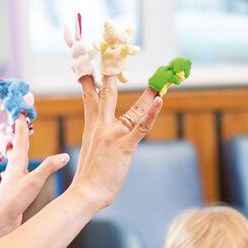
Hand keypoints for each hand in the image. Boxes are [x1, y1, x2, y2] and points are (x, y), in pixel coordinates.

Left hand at [0, 116, 70, 238]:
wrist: (0, 221)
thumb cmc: (14, 201)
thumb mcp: (35, 182)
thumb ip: (49, 167)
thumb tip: (64, 156)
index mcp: (17, 164)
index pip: (21, 141)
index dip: (22, 127)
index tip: (21, 113)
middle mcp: (13, 170)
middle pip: (17, 148)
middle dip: (20, 135)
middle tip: (21, 123)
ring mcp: (13, 180)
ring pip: (17, 160)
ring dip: (20, 150)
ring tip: (21, 144)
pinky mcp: (15, 190)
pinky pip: (20, 173)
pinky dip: (22, 166)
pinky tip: (20, 173)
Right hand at [67, 74, 163, 208]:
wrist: (86, 192)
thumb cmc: (89, 178)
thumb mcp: (92, 152)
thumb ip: (99, 141)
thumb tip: (104, 142)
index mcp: (92, 126)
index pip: (91, 97)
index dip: (91, 80)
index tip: (90, 65)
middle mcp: (102, 125)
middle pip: (108, 94)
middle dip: (113, 74)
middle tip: (116, 55)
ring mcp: (114, 134)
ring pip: (134, 109)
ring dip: (149, 94)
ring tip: (159, 81)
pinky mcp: (125, 145)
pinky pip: (142, 126)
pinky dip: (153, 113)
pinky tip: (160, 100)